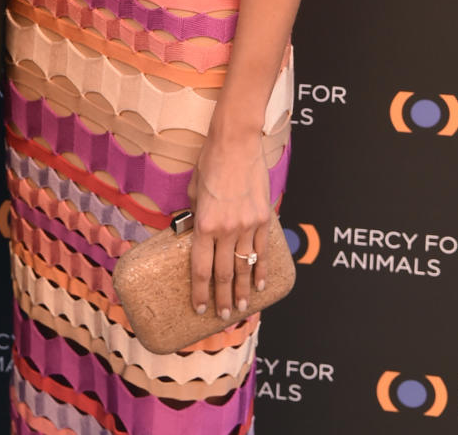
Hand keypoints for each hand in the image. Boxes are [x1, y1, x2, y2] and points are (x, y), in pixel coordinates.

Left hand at [187, 131, 270, 321]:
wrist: (236, 143)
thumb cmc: (210, 162)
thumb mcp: (194, 191)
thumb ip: (195, 215)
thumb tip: (196, 230)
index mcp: (204, 224)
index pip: (201, 269)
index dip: (200, 292)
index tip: (199, 308)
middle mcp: (226, 229)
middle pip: (224, 273)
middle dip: (223, 298)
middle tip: (223, 315)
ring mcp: (248, 225)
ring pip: (245, 266)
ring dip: (244, 290)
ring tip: (243, 308)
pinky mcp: (264, 218)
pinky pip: (263, 250)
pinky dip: (262, 269)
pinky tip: (262, 284)